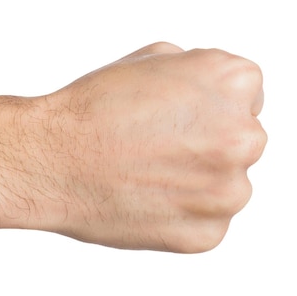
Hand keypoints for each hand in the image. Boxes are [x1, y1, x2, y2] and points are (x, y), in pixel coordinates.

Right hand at [0, 42, 266, 251]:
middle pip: (242, 139)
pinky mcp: (207, 235)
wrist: (49, 159)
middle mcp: (243, 137)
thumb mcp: (152, 60)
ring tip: (146, 172)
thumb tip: (222, 97)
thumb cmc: (92, 108)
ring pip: (226, 185)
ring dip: (198, 181)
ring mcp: (227, 192)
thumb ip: (200, 73)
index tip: (173, 114)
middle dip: (208, 141)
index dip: (206, 103)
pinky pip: (206, 221)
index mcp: (233, 84)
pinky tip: (145, 198)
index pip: (246, 94)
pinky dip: (181, 213)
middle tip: (158, 145)